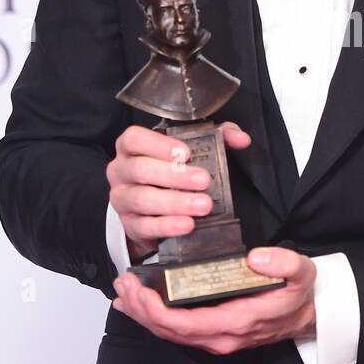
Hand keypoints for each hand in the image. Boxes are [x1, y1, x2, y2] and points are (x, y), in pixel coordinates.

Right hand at [107, 120, 251, 261]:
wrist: (151, 210)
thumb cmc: (170, 172)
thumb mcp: (192, 150)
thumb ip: (217, 137)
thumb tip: (241, 138)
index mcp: (132, 148)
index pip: (134, 139)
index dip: (158, 145)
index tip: (185, 153)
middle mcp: (121, 171)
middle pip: (140, 169)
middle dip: (174, 175)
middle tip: (203, 180)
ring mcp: (122, 199)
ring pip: (143, 199)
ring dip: (175, 202)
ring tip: (203, 205)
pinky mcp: (130, 225)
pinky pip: (145, 226)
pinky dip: (167, 225)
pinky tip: (187, 224)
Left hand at [112, 246, 316, 352]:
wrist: (307, 317)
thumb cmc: (298, 297)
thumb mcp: (302, 273)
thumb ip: (284, 263)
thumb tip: (258, 258)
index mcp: (236, 322)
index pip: (186, 324)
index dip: (157, 312)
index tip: (140, 292)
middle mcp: (220, 337)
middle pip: (170, 331)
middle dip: (141, 310)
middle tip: (125, 285)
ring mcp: (215, 338)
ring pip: (170, 333)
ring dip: (143, 314)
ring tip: (125, 292)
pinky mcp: (211, 333)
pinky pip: (177, 330)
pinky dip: (154, 317)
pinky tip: (140, 304)